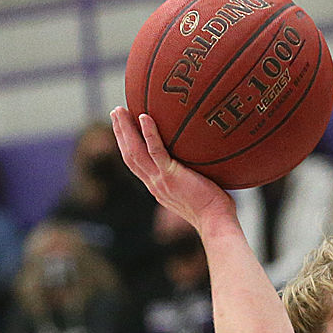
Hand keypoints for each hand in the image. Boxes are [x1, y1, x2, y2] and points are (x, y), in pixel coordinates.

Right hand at [111, 107, 236, 231]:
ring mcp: (160, 181)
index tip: (124, 129)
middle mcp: (154, 184)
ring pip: (135, 152)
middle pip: (129, 155)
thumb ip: (195, 175)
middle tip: (116, 112)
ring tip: (119, 110)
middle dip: (120, 133)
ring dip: (125, 129)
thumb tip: (207, 157)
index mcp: (158, 187)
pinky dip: (148, 134)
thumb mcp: (199, 190)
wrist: (216, 222)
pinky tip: (144, 116)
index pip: (137, 164)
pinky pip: (156, 151)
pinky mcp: (171, 176)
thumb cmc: (216, 209)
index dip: (128, 146)